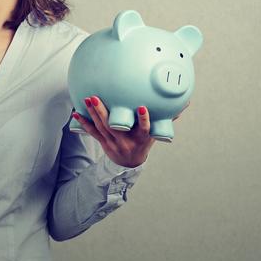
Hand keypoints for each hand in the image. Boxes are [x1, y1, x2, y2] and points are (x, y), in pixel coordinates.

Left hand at [71, 97, 189, 167]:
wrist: (129, 163)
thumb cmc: (143, 142)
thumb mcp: (156, 134)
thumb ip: (166, 118)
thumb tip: (184, 103)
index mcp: (141, 138)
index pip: (144, 129)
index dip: (144, 120)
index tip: (143, 108)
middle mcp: (126, 141)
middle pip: (114, 127)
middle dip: (104, 112)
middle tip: (95, 97)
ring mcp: (113, 142)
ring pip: (101, 128)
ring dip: (93, 113)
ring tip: (87, 99)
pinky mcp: (103, 142)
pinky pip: (92, 132)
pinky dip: (84, 122)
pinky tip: (76, 113)